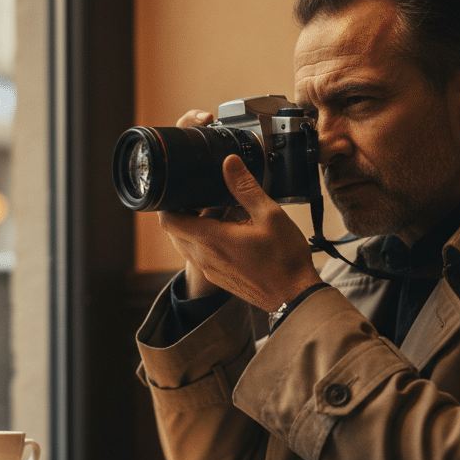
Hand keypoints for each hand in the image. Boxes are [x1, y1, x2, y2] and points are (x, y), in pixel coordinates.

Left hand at [159, 152, 322, 311]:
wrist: (294, 296)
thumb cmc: (284, 258)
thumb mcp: (269, 215)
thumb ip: (245, 188)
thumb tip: (229, 163)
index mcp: (211, 240)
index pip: (169, 222)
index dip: (166, 205)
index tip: (174, 190)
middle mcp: (204, 257)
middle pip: (173, 233)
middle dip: (177, 213)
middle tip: (193, 196)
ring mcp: (210, 270)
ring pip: (185, 246)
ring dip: (189, 228)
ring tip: (209, 211)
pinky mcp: (219, 278)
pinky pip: (198, 257)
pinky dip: (201, 242)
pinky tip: (224, 231)